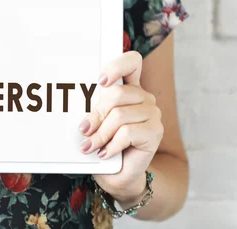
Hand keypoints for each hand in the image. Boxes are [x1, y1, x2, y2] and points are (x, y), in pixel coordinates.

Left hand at [78, 51, 162, 203]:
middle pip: (117, 94)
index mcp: (129, 88)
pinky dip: (111, 145)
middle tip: (84, 130)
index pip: (131, 62)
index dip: (117, 66)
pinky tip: (105, 153)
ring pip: (119, 116)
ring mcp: (152, 113)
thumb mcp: (97, 123)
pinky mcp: (155, 131)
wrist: (119, 174)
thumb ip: (94, 110)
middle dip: (96, 114)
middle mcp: (143, 97)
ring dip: (101, 134)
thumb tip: (81, 113)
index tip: (101, 81)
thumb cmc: (105, 144)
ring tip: (91, 146)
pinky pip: (127, 133)